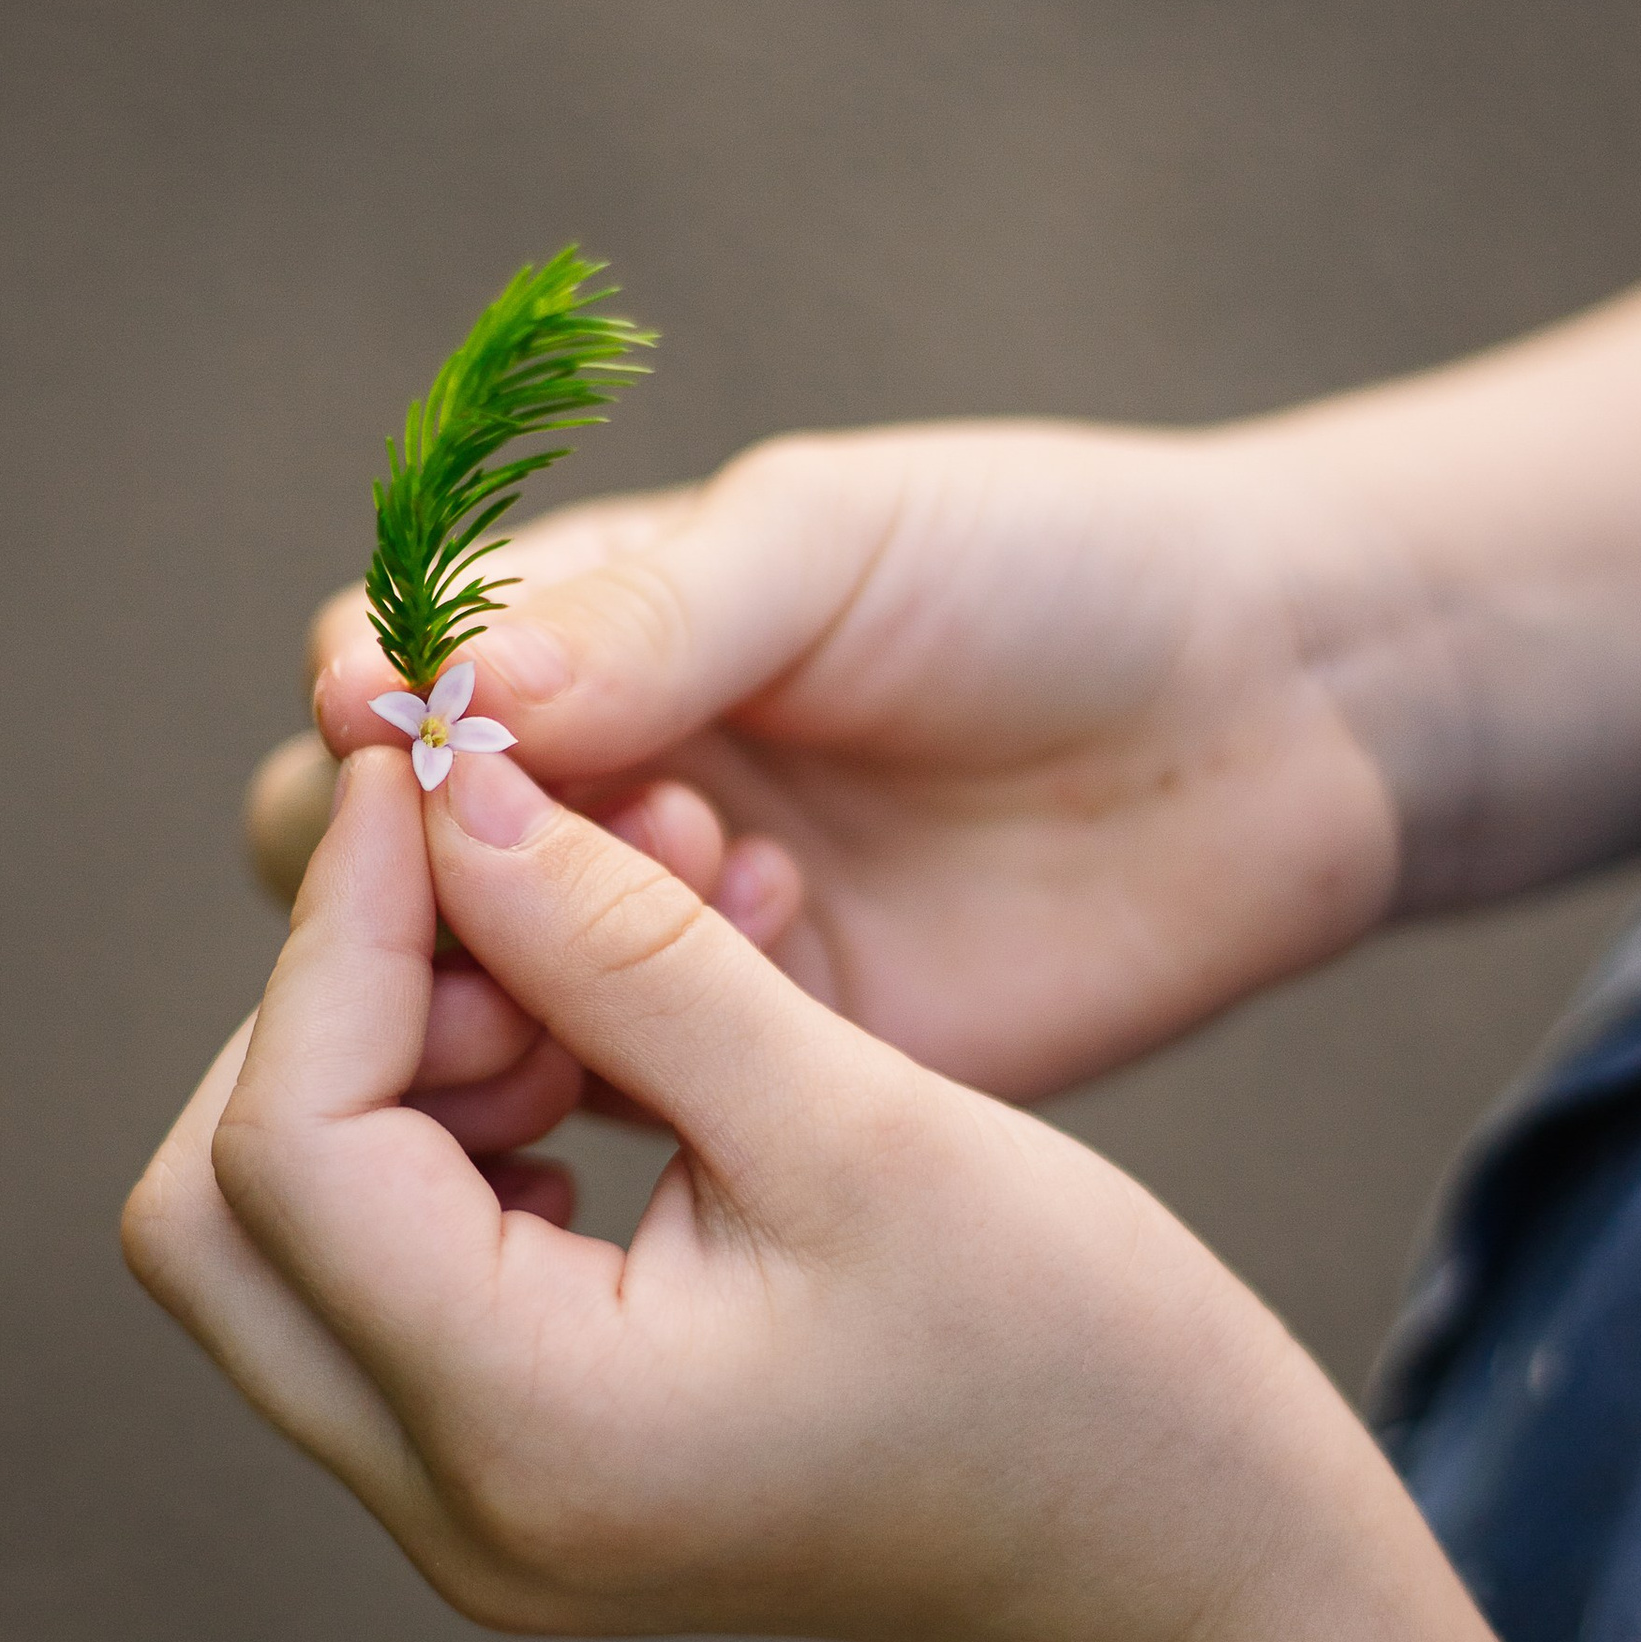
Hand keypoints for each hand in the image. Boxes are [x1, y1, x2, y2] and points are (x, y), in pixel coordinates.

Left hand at [134, 740, 1336, 1641]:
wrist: (1172, 1555)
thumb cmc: (1072, 1349)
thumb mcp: (856, 1116)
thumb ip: (621, 951)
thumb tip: (444, 790)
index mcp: (533, 1435)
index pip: (288, 1144)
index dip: (340, 925)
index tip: (436, 768)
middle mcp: (455, 1510)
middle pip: (214, 1213)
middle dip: (324, 1013)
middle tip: (500, 895)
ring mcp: (469, 1512)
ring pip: (274, 1240)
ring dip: (376, 1069)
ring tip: (572, 976)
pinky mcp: (510, 1478)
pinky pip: (367, 1278)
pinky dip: (427, 1141)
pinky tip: (585, 1067)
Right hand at [247, 424, 1402, 1105]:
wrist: (1273, 718)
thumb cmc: (1051, 572)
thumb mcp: (836, 542)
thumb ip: (650, 619)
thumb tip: (447, 700)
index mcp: (578, 635)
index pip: (375, 683)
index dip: (367, 711)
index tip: (395, 727)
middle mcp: (585, 798)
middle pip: (368, 868)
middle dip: (422, 869)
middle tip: (545, 848)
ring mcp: (658, 947)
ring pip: (472, 1006)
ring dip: (533, 962)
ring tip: (704, 874)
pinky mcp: (757, 1074)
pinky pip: (615, 1098)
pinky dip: (638, 1057)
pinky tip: (760, 978)